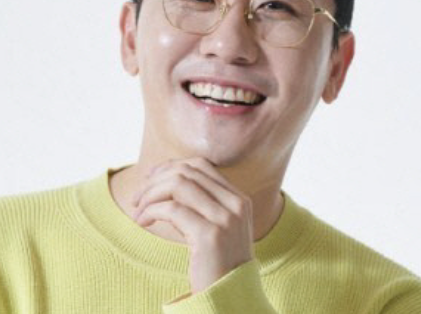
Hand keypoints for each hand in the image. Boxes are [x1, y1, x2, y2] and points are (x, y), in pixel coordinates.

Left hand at [131, 157, 254, 294]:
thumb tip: (167, 178)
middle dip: (156, 179)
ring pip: (179, 184)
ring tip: (137, 208)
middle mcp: (236, 204)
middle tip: (137, 196)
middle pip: (188, 172)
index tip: (151, 177)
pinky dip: (151, 211)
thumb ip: (204, 204)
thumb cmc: (218, 267)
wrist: (231, 302)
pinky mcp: (210, 235)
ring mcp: (226, 219)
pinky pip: (172, 210)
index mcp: (239, 199)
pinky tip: (142, 221)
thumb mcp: (217, 228)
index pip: (202, 165)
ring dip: (151, 193)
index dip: (172, 166)